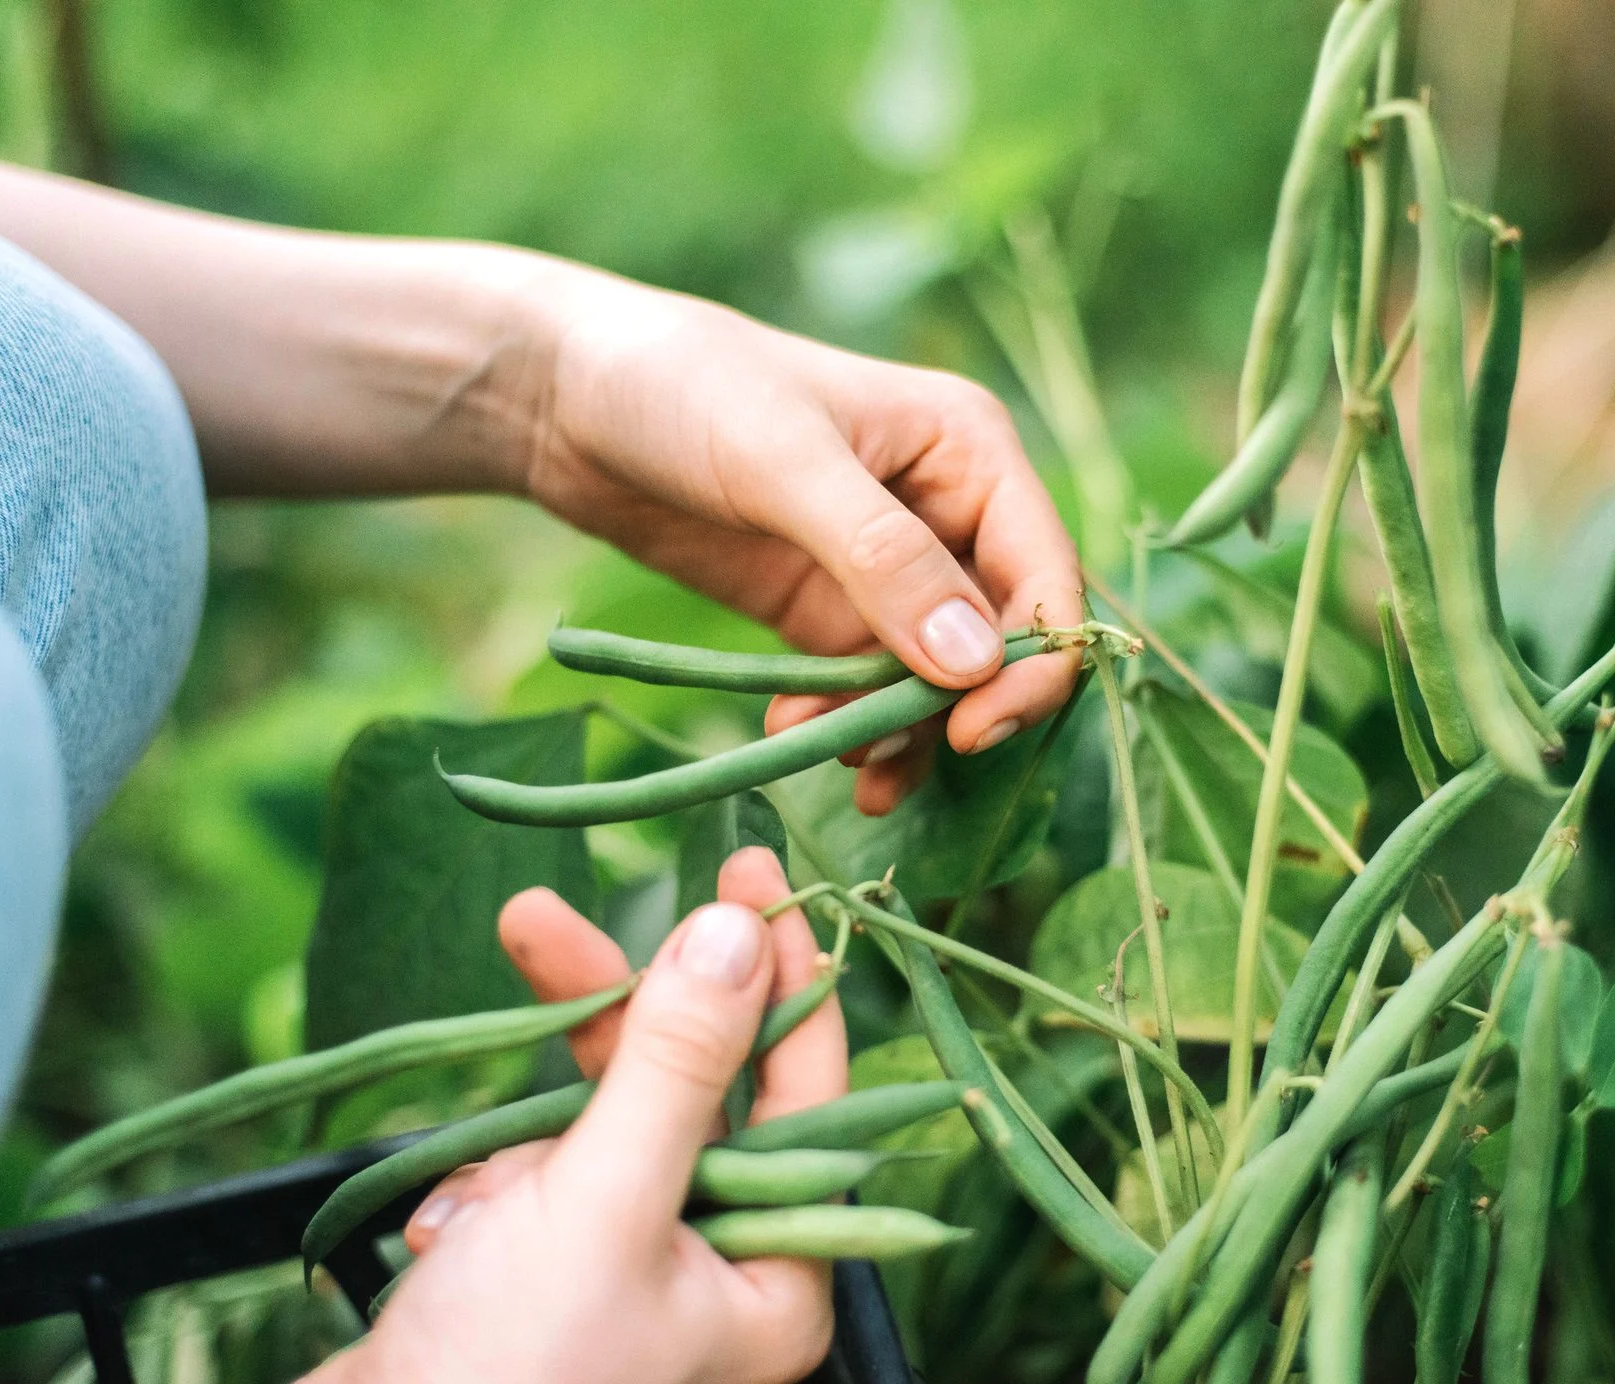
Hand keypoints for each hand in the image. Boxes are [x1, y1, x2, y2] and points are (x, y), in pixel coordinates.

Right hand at [276, 848, 848, 1383]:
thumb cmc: (507, 1380)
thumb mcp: (604, 1202)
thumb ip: (676, 1064)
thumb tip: (736, 935)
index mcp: (778, 1280)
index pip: (806, 1089)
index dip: (776, 974)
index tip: (743, 873)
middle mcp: (717, 1275)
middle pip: (687, 1089)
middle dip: (607, 1022)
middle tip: (540, 920)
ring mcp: (626, 1272)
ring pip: (594, 1124)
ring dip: (525, 1139)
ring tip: (473, 1212)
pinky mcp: (543, 1274)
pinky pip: (529, 1174)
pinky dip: (483, 1190)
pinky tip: (446, 1248)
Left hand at [509, 263, 1084, 813]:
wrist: (569, 397)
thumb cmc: (682, 388)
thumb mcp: (784, 464)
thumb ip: (883, 561)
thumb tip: (974, 665)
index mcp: (969, 451)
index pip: (1045, 573)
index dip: (1032, 660)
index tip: (975, 730)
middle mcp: (948, 512)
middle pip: (1003, 640)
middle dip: (960, 709)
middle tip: (891, 761)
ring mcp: (889, 570)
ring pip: (938, 680)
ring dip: (899, 731)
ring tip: (839, 765)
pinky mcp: (828, 612)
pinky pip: (870, 689)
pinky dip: (850, 727)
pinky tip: (796, 740)